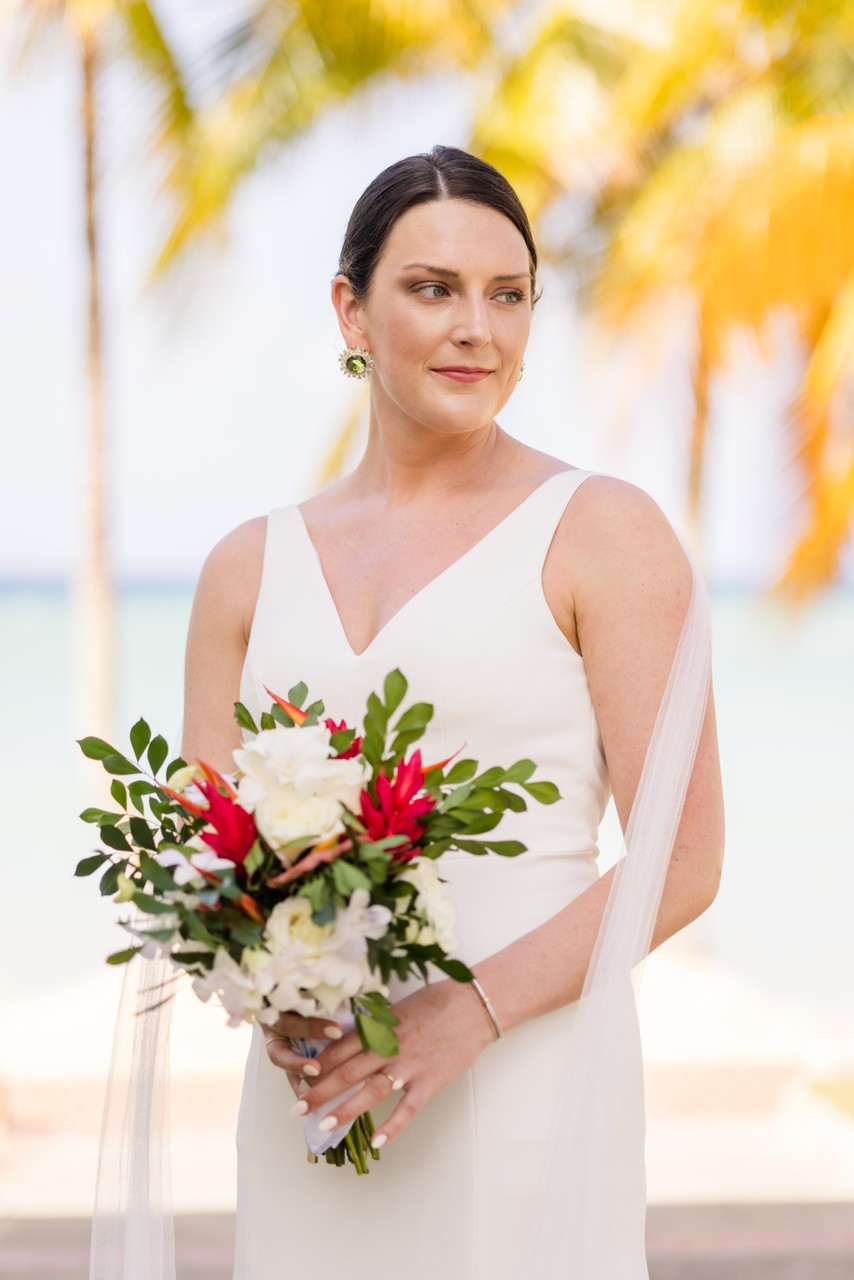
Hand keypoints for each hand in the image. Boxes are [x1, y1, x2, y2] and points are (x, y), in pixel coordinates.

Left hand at [276, 979, 495, 1147]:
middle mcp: (390, 1047)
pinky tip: (376, 1141)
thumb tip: (347, 1040)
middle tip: (297, 1108)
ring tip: (325, 1125)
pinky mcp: (430, 1082)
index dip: (317, 1065)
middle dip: (320, 1091)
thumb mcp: (397, 1008)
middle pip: (348, 1072)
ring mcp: (410, 1066)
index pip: (340, 1048)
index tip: (298, 1078)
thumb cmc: (435, 1003)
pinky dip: (392, 1125)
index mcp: (380, 1027)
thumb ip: (374, 1026)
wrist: (473, 1005)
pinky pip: (408, 1108)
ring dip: (346, 1109)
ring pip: (372, 1091)